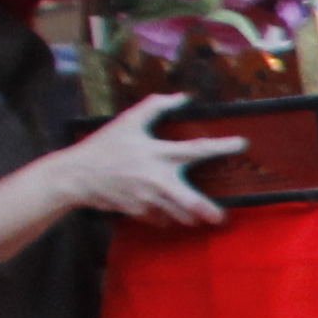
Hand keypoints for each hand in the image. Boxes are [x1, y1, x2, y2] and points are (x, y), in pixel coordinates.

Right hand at [40, 94, 240, 229]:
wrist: (75, 176)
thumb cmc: (104, 147)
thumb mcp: (128, 122)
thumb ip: (156, 106)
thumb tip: (182, 97)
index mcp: (157, 154)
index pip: (196, 149)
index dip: (221, 146)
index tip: (242, 144)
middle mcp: (157, 179)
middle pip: (190, 201)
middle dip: (208, 211)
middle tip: (220, 217)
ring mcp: (148, 199)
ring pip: (180, 215)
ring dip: (191, 216)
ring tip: (200, 215)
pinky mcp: (140, 213)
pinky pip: (163, 220)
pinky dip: (168, 218)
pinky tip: (168, 212)